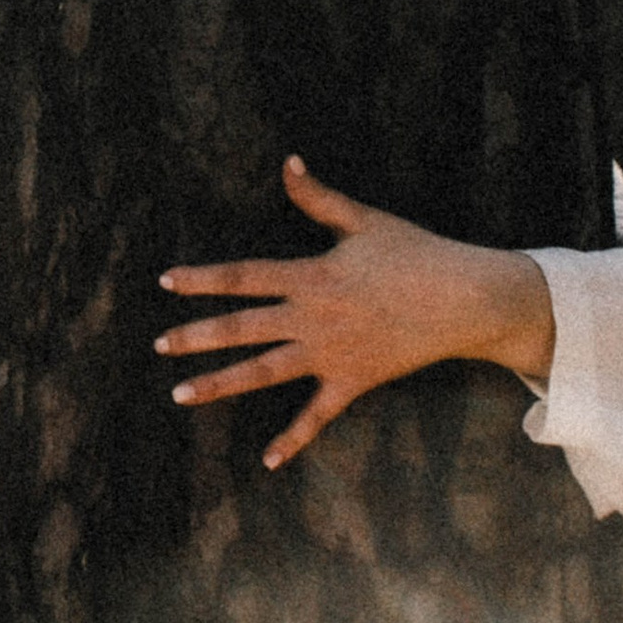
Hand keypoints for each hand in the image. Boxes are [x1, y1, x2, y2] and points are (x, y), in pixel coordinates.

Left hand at [156, 155, 555, 470]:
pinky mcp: (352, 382)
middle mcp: (312, 318)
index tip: (165, 281)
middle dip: (196, 336)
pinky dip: (293, 439)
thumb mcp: (364, 220)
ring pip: (264, 372)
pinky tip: (267, 460)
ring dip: (220, 384)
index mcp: (311, 276)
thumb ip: (318, 198)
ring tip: (179, 395)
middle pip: (242, 328)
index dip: (202, 278)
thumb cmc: (416, 254)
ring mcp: (330, 354)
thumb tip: (287, 162)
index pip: (244, 277)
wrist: (464, 300)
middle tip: (158, 345)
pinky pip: (316, 416)